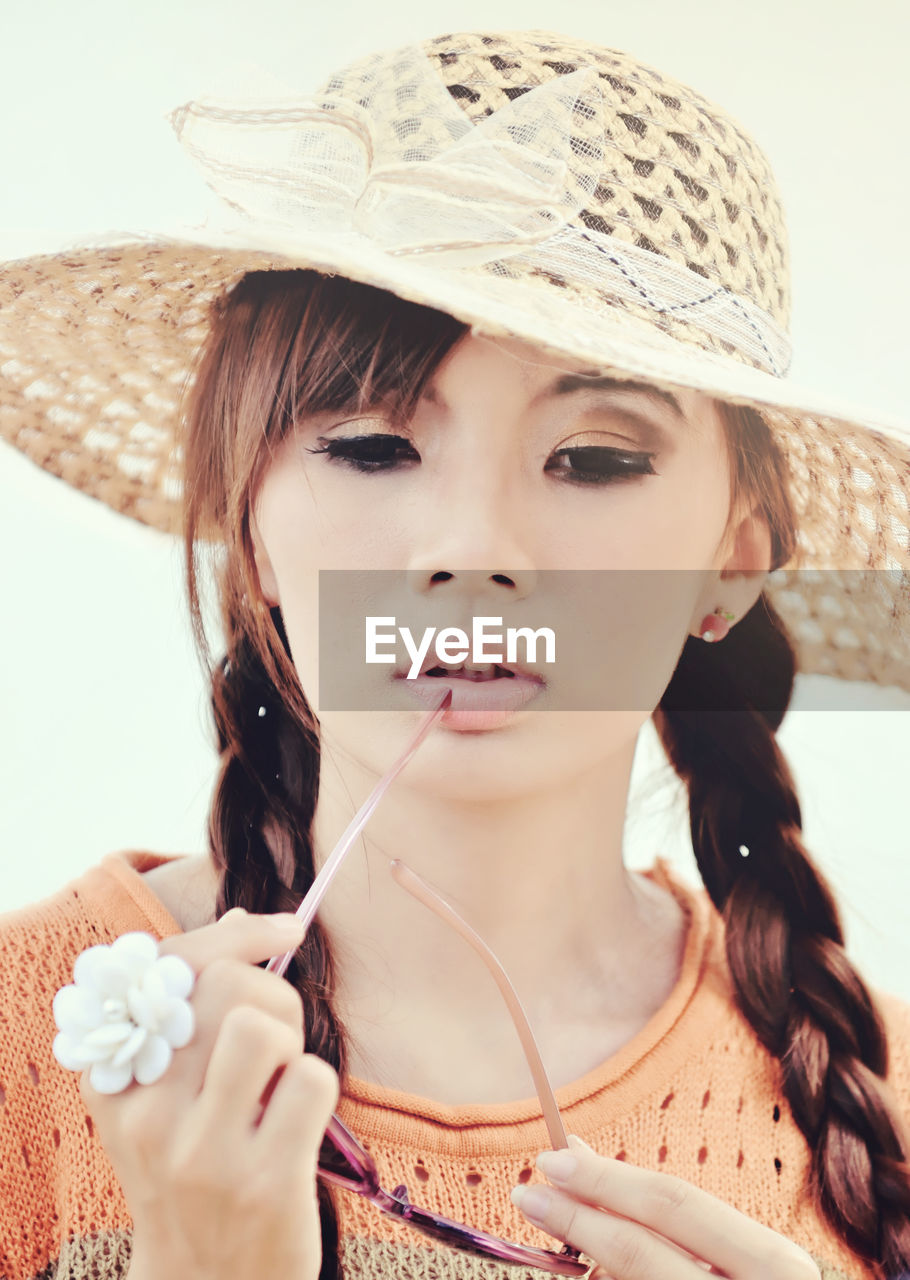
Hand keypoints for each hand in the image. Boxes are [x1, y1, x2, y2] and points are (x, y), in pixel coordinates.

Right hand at [78, 907, 339, 1279]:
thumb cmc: (195, 1174)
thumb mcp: (166, 1101)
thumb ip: (191, 1015)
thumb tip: (241, 919)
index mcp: (117, 1083)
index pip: (168, 968)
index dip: (234, 934)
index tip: (282, 927)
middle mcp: (148, 1115)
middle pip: (224, 986)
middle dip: (273, 992)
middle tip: (279, 1040)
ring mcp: (203, 1153)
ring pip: (262, 1024)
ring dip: (292, 1039)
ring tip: (282, 1081)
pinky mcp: (263, 1184)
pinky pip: (312, 1080)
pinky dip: (321, 1089)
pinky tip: (301, 1125)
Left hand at [511, 1135, 820, 1278]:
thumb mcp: (731, 1255)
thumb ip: (663, 1213)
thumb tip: (574, 1151)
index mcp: (777, 1268)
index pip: (678, 1207)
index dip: (608, 1180)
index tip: (553, 1159)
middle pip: (645, 1253)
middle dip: (580, 1219)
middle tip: (528, 1192)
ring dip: (586, 1264)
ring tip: (552, 1234)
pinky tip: (588, 1274)